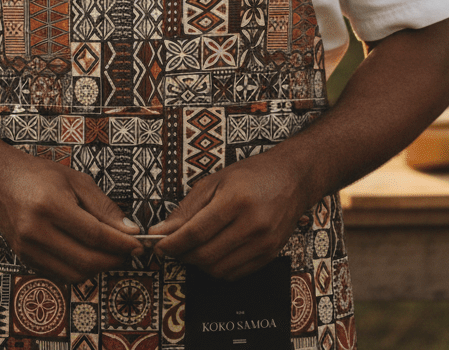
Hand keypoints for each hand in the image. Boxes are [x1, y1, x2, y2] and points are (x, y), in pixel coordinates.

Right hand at [0, 146, 142, 282]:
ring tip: (112, 252)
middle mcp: (36, 231)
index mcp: (50, 205)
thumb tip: (130, 230)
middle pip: (86, 260)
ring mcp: (27, 249)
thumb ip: (103, 206)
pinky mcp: (24, 259)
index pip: (94, 235)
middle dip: (114, 260)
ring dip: (99, 267)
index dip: (120, 244)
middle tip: (129, 251)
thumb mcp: (76, 180)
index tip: (139, 244)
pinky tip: (89, 253)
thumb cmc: (40, 175)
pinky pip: (60, 274)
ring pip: (74, 273)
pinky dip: (80, 268)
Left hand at [149, 148, 308, 279]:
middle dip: (182, 255)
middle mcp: (252, 224)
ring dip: (198, 264)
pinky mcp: (270, 255)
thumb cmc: (251, 175)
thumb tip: (161, 230)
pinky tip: (213, 252)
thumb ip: (187, 208)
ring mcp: (263, 242)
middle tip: (173, 246)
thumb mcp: (214, 181)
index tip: (157, 245)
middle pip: (205, 255)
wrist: (291, 178)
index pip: (195, 232)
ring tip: (193, 248)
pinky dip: (217, 268)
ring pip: (218, 269)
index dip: (172, 243)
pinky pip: (235, 273)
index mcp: (235, 200)